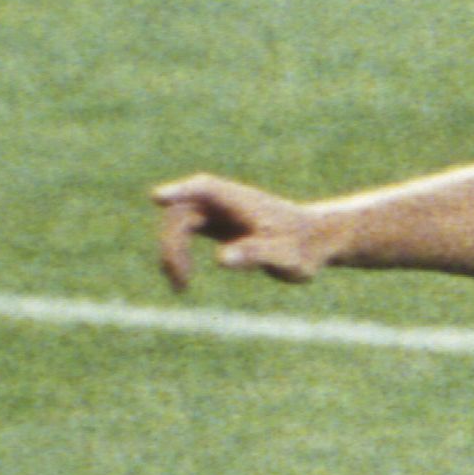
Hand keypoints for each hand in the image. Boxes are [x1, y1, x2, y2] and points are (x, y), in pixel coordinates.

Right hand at [154, 174, 328, 293]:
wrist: (315, 242)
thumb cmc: (303, 248)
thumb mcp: (283, 256)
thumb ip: (255, 254)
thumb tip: (221, 258)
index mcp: (238, 200)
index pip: (203, 188)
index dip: (180, 192)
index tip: (158, 199)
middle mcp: (223, 200)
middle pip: (182, 212)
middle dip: (174, 243)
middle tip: (180, 280)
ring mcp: (216, 211)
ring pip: (178, 223)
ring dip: (172, 251)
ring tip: (181, 286)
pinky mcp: (215, 224)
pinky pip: (184, 231)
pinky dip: (178, 253)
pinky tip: (182, 281)